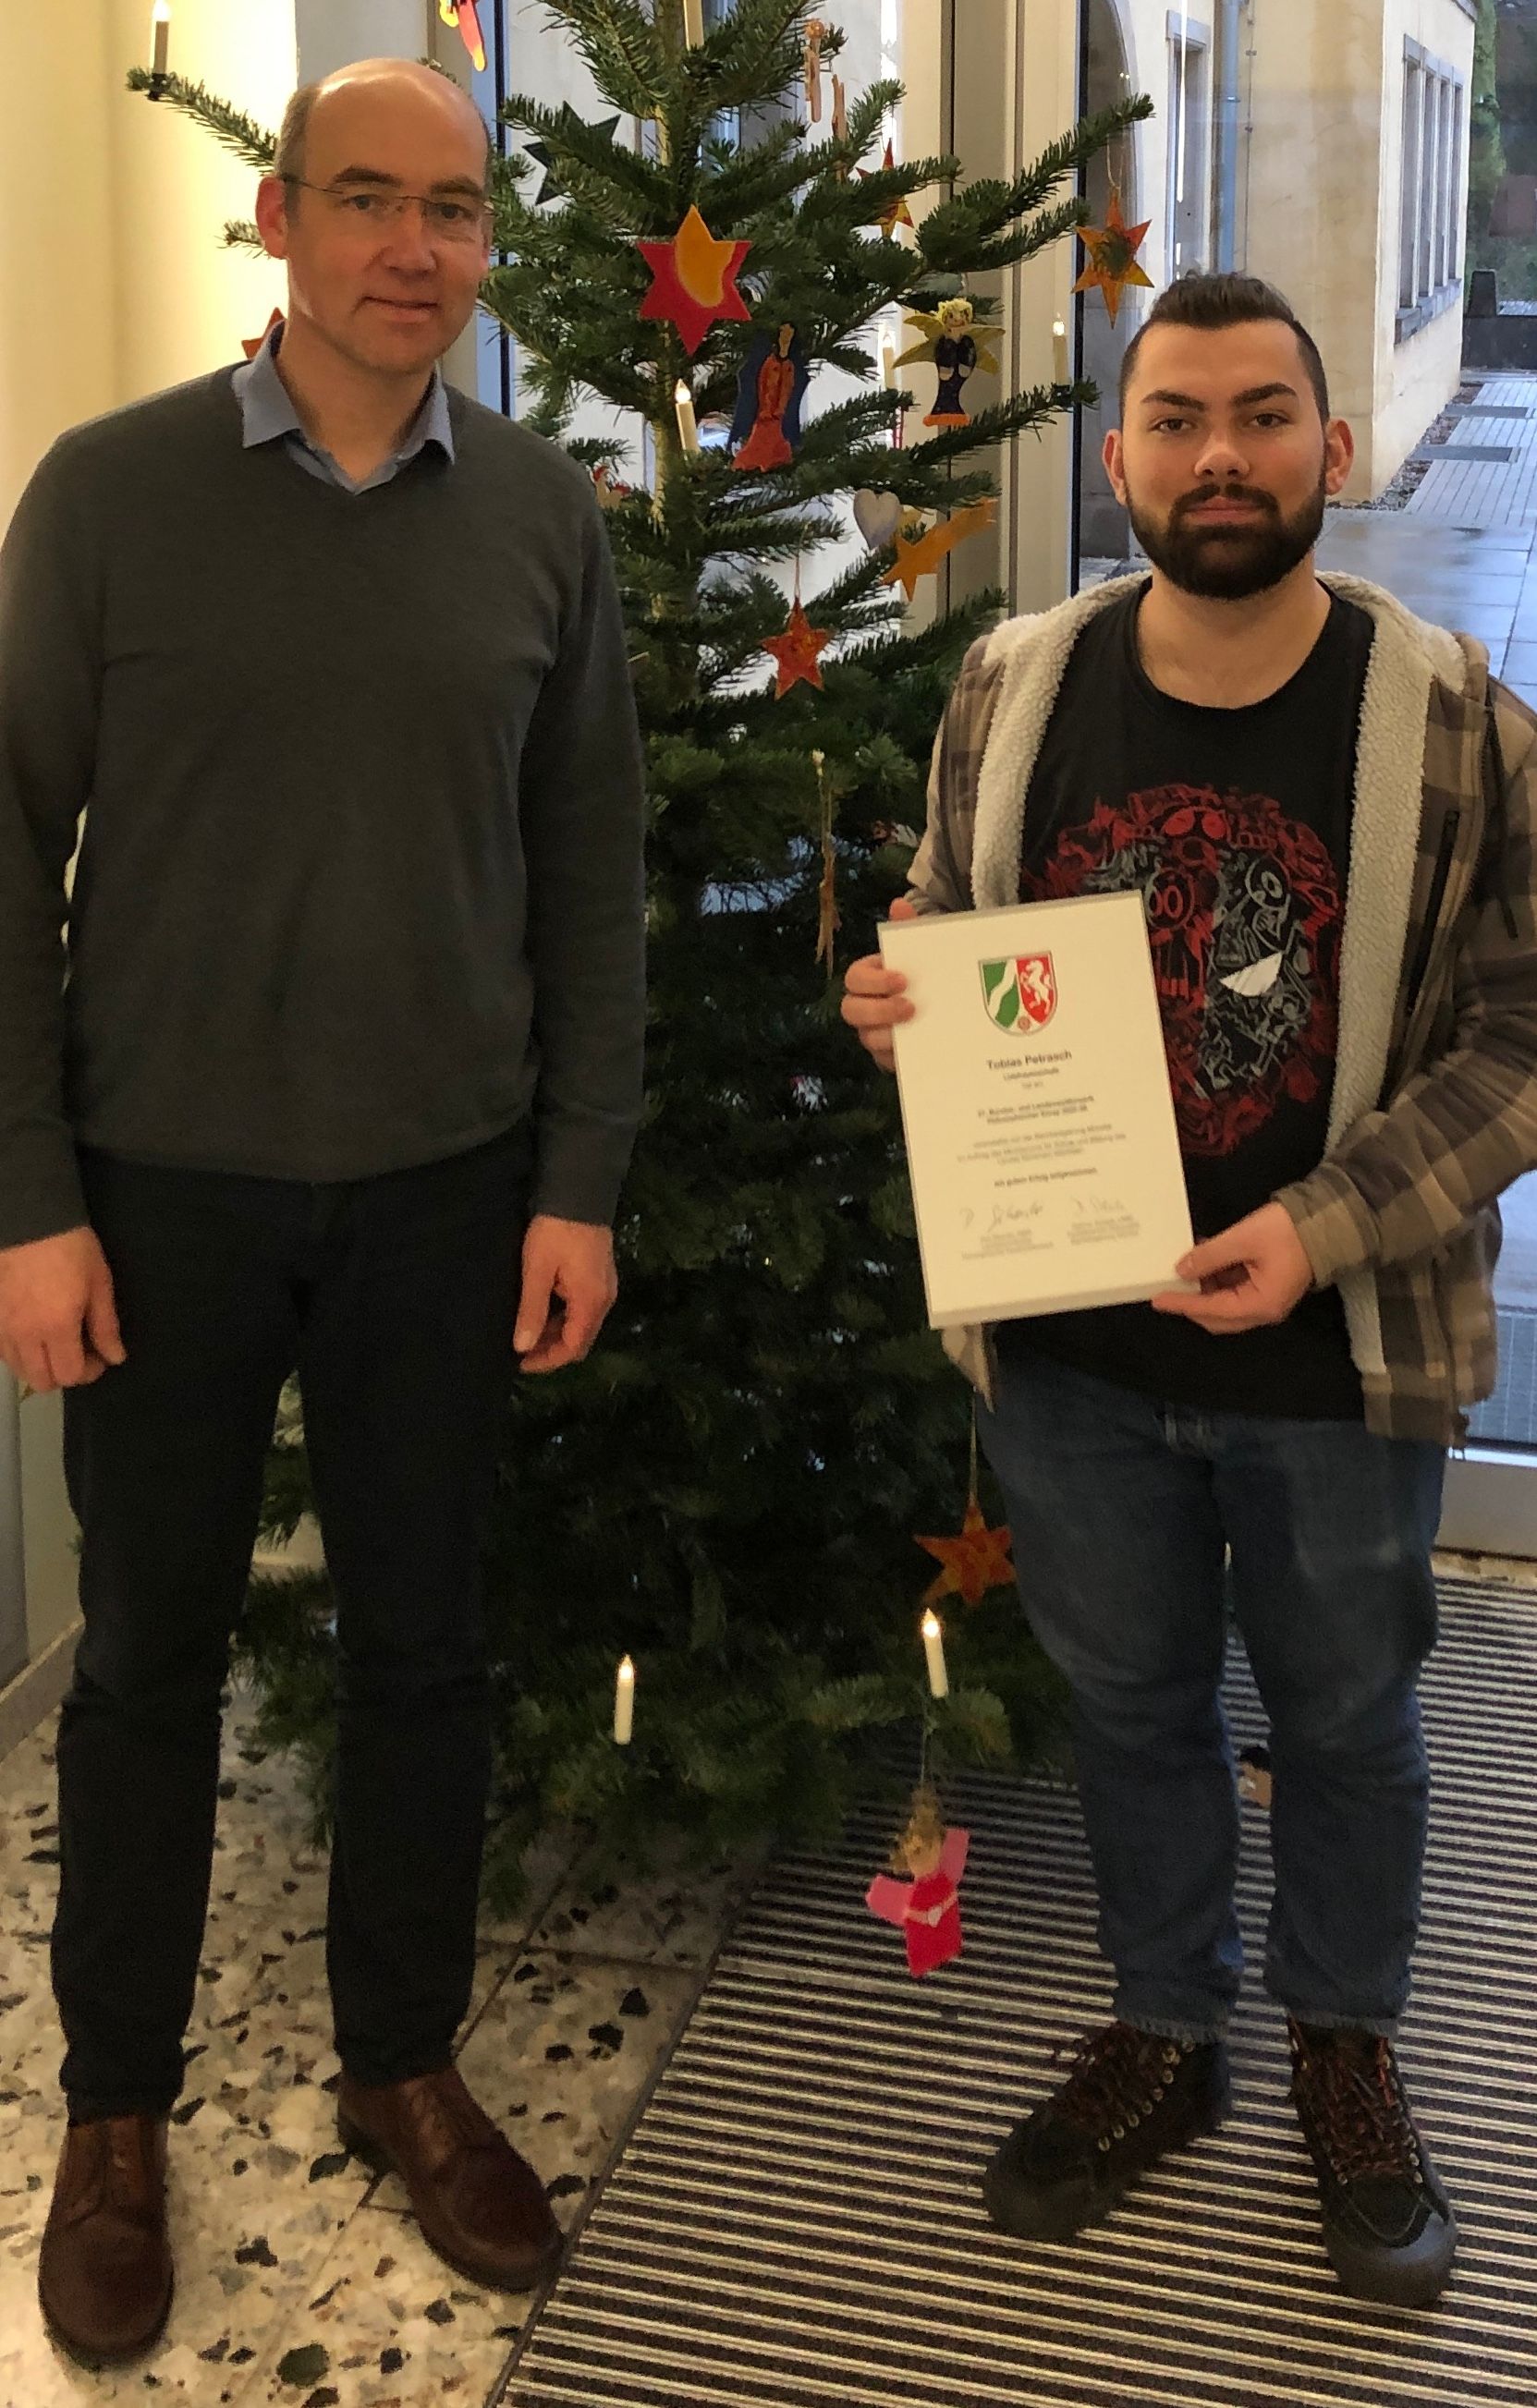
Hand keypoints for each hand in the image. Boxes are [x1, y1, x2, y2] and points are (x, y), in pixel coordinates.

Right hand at [0, 1226, 126, 1394]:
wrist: (27, 1217)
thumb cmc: (69, 1246)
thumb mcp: (99, 1283)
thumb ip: (105, 1325)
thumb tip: (115, 1357)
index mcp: (56, 1327)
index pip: (70, 1375)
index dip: (90, 1372)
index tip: (100, 1356)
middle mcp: (24, 1334)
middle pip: (41, 1380)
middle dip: (64, 1373)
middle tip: (79, 1351)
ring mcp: (1, 1326)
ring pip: (17, 1368)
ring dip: (39, 1364)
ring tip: (55, 1343)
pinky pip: (1, 1349)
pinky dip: (17, 1351)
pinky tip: (31, 1332)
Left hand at [514, 1215, 617, 1373]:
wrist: (579, 1191)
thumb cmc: (555, 1231)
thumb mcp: (537, 1271)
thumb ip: (531, 1311)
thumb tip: (523, 1347)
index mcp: (590, 1303)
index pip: (572, 1348)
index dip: (546, 1361)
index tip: (519, 1362)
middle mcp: (604, 1301)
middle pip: (580, 1340)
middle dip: (551, 1350)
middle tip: (519, 1349)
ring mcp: (605, 1288)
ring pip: (581, 1325)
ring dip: (556, 1334)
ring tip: (526, 1332)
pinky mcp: (600, 1277)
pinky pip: (583, 1309)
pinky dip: (563, 1318)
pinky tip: (542, 1312)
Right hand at [840, 894, 917, 1071]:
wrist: (949, 1010)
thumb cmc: (927, 977)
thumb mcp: (924, 953)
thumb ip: (910, 930)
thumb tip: (899, 903)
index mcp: (870, 978)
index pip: (854, 977)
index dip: (873, 980)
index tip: (902, 979)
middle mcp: (866, 1007)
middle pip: (850, 1010)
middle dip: (877, 1009)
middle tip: (909, 1007)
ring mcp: (876, 1035)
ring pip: (867, 1039)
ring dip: (887, 1035)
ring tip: (915, 1028)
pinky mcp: (890, 1059)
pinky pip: (886, 1062)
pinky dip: (899, 1057)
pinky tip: (921, 1050)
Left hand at [1150, 1203, 1313, 1335]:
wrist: (1328, 1220)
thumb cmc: (1289, 1230)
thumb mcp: (1243, 1239)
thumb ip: (1210, 1256)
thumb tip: (1181, 1268)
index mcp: (1261, 1304)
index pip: (1212, 1310)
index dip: (1183, 1303)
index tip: (1158, 1298)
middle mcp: (1264, 1311)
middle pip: (1218, 1317)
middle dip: (1192, 1302)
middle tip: (1169, 1284)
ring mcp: (1268, 1301)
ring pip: (1226, 1305)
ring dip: (1205, 1288)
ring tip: (1188, 1263)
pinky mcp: (1268, 1288)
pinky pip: (1236, 1292)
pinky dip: (1219, 1279)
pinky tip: (1208, 1258)